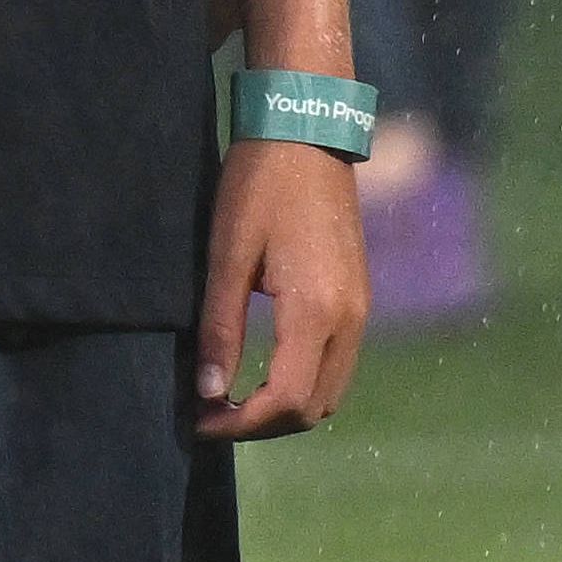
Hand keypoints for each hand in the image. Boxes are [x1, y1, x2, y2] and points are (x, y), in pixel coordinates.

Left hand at [193, 140, 362, 438]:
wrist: (307, 137)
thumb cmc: (258, 186)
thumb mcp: (226, 255)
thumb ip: (219, 327)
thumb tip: (207, 390)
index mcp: (317, 311)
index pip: (288, 399)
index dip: (243, 423)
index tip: (199, 422)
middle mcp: (350, 322)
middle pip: (315, 407)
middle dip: (263, 424)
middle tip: (209, 417)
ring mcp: (362, 313)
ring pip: (331, 391)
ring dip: (284, 408)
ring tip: (230, 401)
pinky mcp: (359, 301)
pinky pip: (337, 365)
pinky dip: (302, 384)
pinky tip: (262, 373)